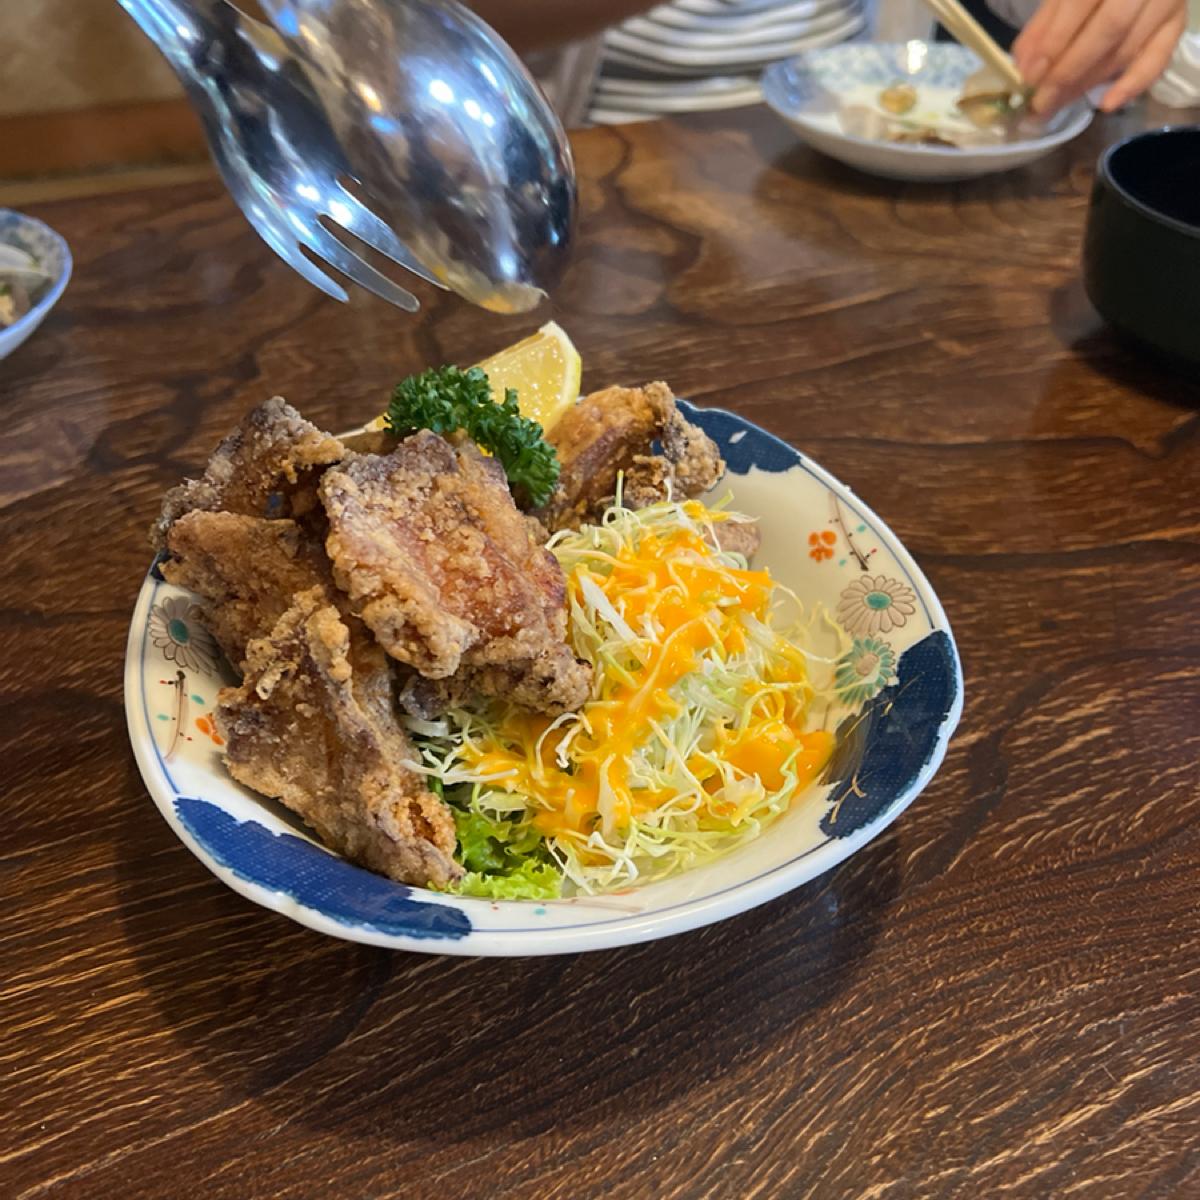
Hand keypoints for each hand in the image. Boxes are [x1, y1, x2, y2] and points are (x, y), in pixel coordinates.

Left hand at [1012, 0, 1188, 114]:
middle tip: (1041, 100)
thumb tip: (1024, 65)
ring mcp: (1165, 1)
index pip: (1080, 3)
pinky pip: (1158, 59)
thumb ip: (1043, 24)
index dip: (1053, 42)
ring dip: (1088, 82)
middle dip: (1069, 70)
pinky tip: (1107, 105)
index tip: (1029, 76)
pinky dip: (1132, 85)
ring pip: (1127, 49)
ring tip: (1058, 103)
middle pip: (1108, 30)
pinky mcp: (1176, 23)